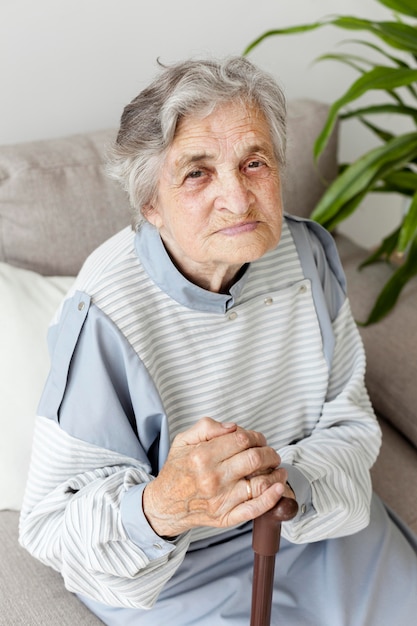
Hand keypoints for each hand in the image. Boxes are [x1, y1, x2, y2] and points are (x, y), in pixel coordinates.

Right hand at [142, 417, 287, 536]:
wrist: (164, 505)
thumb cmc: (177, 470)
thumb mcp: (183, 441)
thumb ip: (207, 427)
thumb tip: (232, 427)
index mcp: (202, 456)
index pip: (241, 439)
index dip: (256, 436)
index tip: (258, 439)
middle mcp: (212, 478)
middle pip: (254, 459)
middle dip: (270, 453)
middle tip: (271, 453)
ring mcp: (220, 499)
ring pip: (259, 484)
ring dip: (276, 474)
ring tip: (279, 469)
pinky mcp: (225, 517)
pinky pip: (254, 509)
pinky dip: (271, 498)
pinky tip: (279, 488)